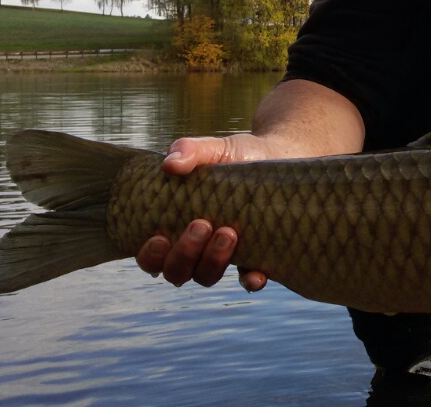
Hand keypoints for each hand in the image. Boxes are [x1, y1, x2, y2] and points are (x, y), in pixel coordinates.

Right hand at [135, 134, 272, 291]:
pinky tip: (255, 274)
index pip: (152, 256)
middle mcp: (197, 248)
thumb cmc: (237, 157)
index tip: (159, 237)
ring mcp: (225, 255)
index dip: (150, 256)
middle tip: (201, 224)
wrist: (280, 156)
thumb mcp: (213, 149)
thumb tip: (170, 163)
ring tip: (228, 231)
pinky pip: (249, 280)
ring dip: (212, 261)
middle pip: (177, 272)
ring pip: (207, 277)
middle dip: (184, 254)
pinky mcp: (256, 258)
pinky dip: (250, 281)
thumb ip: (189, 150)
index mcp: (176, 226)